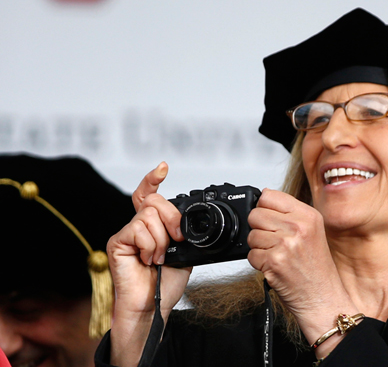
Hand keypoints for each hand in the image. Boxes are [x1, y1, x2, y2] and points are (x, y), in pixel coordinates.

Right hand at [107, 162, 191, 365]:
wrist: (154, 303)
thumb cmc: (166, 282)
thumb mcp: (184, 252)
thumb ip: (181, 233)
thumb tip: (186, 222)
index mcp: (153, 225)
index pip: (148, 194)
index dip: (153, 179)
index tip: (163, 167)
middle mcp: (138, 225)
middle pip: (154, 201)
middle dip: (172, 219)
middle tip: (177, 240)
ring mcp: (126, 233)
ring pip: (148, 215)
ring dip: (161, 239)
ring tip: (159, 257)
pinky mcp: (116, 242)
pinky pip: (138, 229)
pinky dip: (150, 245)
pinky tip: (148, 259)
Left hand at [247, 189, 357, 353]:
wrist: (323, 299)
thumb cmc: (317, 269)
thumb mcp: (312, 231)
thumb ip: (290, 213)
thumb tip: (265, 195)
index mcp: (308, 215)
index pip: (269, 195)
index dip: (265, 209)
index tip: (272, 221)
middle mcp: (298, 227)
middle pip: (255, 214)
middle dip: (260, 229)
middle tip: (276, 242)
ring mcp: (286, 244)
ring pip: (251, 235)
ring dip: (259, 248)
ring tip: (278, 255)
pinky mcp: (274, 262)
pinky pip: (251, 254)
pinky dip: (259, 264)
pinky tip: (275, 267)